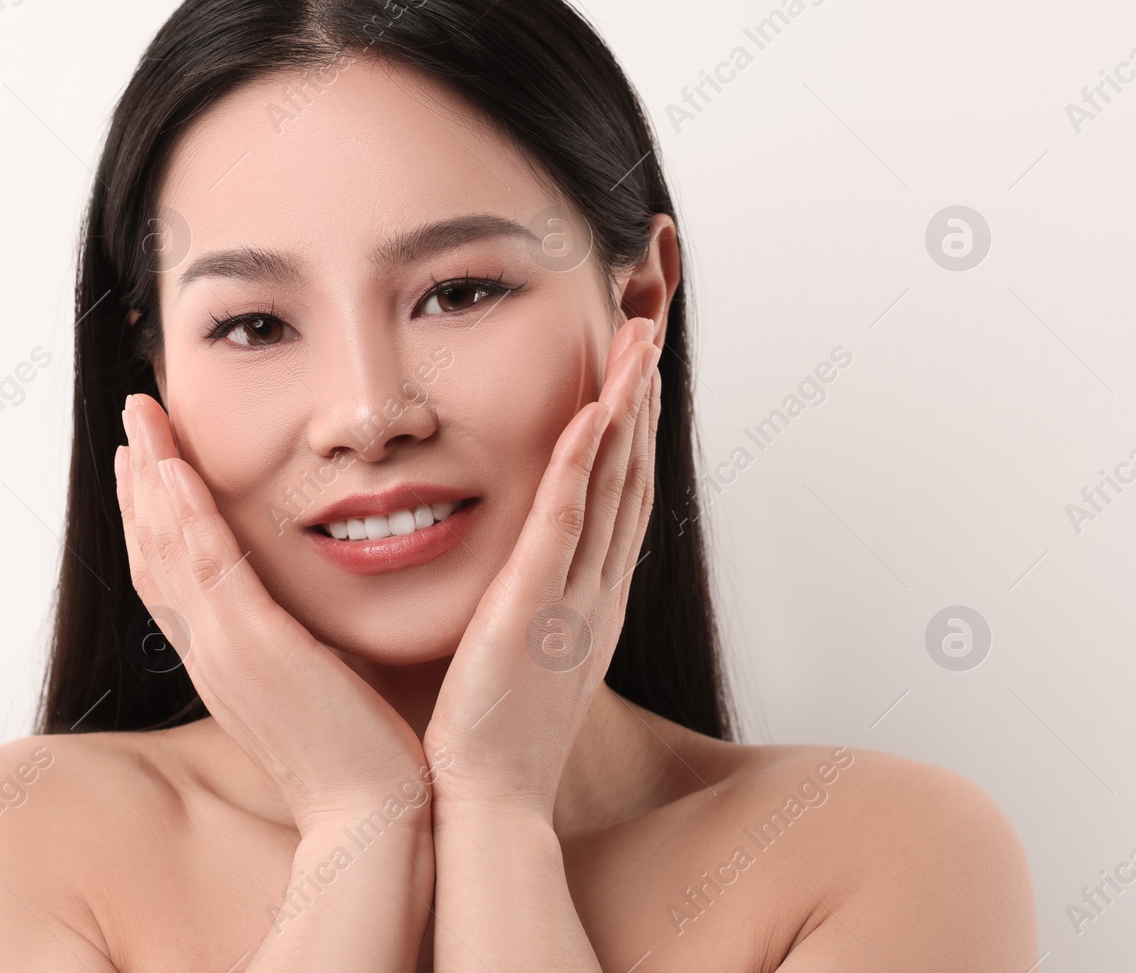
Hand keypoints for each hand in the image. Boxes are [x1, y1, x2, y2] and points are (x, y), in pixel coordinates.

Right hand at [115, 394, 431, 834]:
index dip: (152, 514)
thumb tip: (316, 616)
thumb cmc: (362, 756)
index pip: (171, 575)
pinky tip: (176, 470)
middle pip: (153, 553)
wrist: (376, 816)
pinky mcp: (255, 651)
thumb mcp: (321, 686)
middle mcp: (209, 655)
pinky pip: (207, 569)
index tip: (147, 460)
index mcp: (223, 663)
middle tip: (132, 418)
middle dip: (139, 481)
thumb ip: (306, 645)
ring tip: (141, 420)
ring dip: (152, 479)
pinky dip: (187, 515)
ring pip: (168, 550)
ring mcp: (225, 653)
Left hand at [421, 316, 661, 819]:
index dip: (629, 434)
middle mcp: (594, 593)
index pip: (616, 501)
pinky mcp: (535, 610)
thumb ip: (521, 612)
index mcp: (586, 604)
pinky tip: (596, 411)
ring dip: (627, 410)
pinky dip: (586, 463)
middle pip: (630, 478)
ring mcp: (573, 599)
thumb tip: (511, 582)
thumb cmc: (490, 740)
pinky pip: (567, 522)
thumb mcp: (518, 661)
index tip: (632, 374)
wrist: (486, 804)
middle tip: (648, 332)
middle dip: (641, 401)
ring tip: (638, 343)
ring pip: (612, 485)